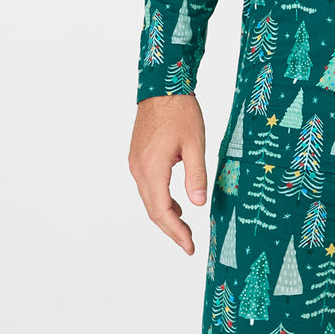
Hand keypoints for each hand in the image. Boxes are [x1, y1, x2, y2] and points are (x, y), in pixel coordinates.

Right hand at [128, 94, 207, 254]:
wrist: (162, 87)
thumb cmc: (180, 111)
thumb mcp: (196, 145)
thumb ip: (196, 176)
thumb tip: (198, 204)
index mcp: (152, 168)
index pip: (163, 211)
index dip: (176, 232)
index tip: (190, 246)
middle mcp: (139, 169)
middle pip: (153, 211)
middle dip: (171, 231)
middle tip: (189, 245)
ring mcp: (136, 164)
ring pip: (149, 201)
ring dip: (166, 218)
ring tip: (185, 231)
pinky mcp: (138, 158)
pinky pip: (148, 188)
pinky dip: (161, 202)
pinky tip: (177, 206)